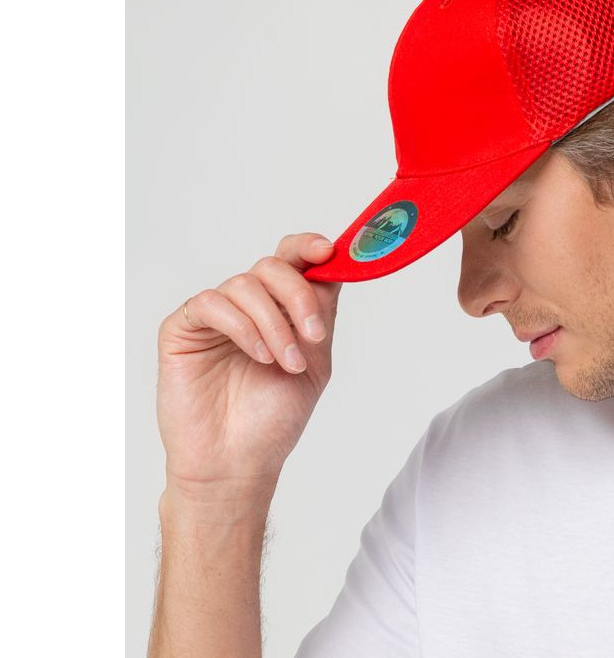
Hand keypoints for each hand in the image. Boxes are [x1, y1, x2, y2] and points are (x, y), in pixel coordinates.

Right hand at [155, 233, 342, 500]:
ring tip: (284, 362)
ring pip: (245, 284)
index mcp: (279, 308)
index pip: (292, 260)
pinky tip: (257, 356)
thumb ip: (321, 314)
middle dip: (298, 295)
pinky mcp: (182, 329)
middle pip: (273, 266)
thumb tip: (334, 267)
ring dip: (274, 323)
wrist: (238, 463)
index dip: (309, 247)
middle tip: (313, 334)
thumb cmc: (273, 418)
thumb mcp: (315, 361)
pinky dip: (242, 326)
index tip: (329, 251)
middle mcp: (247, 305)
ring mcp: (214, 315)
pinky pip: (212, 304)